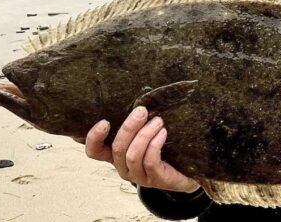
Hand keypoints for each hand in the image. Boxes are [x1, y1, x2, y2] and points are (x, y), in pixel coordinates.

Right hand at [85, 106, 199, 192]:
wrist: (186, 172)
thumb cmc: (164, 149)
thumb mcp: (146, 134)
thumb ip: (138, 123)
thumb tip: (140, 100)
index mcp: (116, 156)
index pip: (94, 152)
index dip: (94, 138)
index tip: (104, 121)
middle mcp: (123, 168)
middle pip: (118, 148)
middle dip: (129, 127)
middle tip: (142, 111)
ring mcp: (138, 176)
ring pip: (133, 155)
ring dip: (145, 135)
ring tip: (158, 121)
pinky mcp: (155, 179)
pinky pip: (150, 161)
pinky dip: (155, 144)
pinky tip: (163, 133)